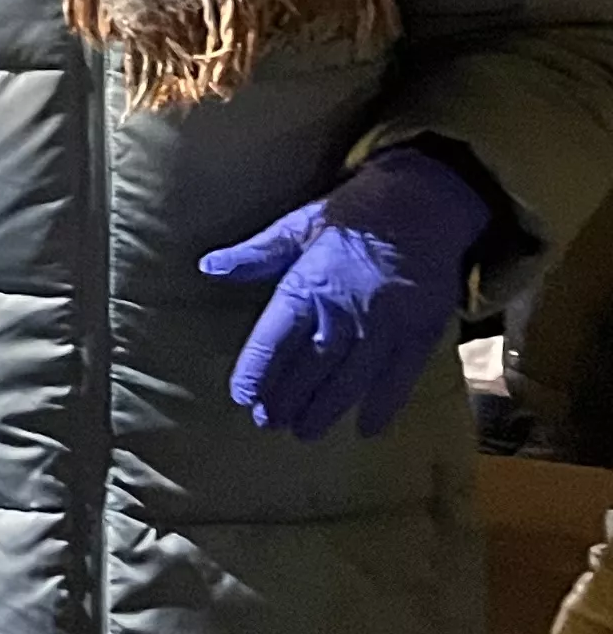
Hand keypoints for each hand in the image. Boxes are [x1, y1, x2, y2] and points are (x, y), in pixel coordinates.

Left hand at [202, 146, 490, 441]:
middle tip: (269, 423)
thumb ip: (256, 253)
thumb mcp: (299, 224)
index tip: (243, 396)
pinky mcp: (420, 331)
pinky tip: (367, 428)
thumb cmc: (355, 212)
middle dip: (288, 397)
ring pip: (350, 378)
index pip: (275, 337)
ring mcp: (386, 325)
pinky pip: (401, 377)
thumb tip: (209, 266)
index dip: (258, 369)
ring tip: (304, 431)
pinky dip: (384, 405)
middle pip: (310, 365)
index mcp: (309, 284)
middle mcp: (345, 311)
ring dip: (325, 408)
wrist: (425, 201)